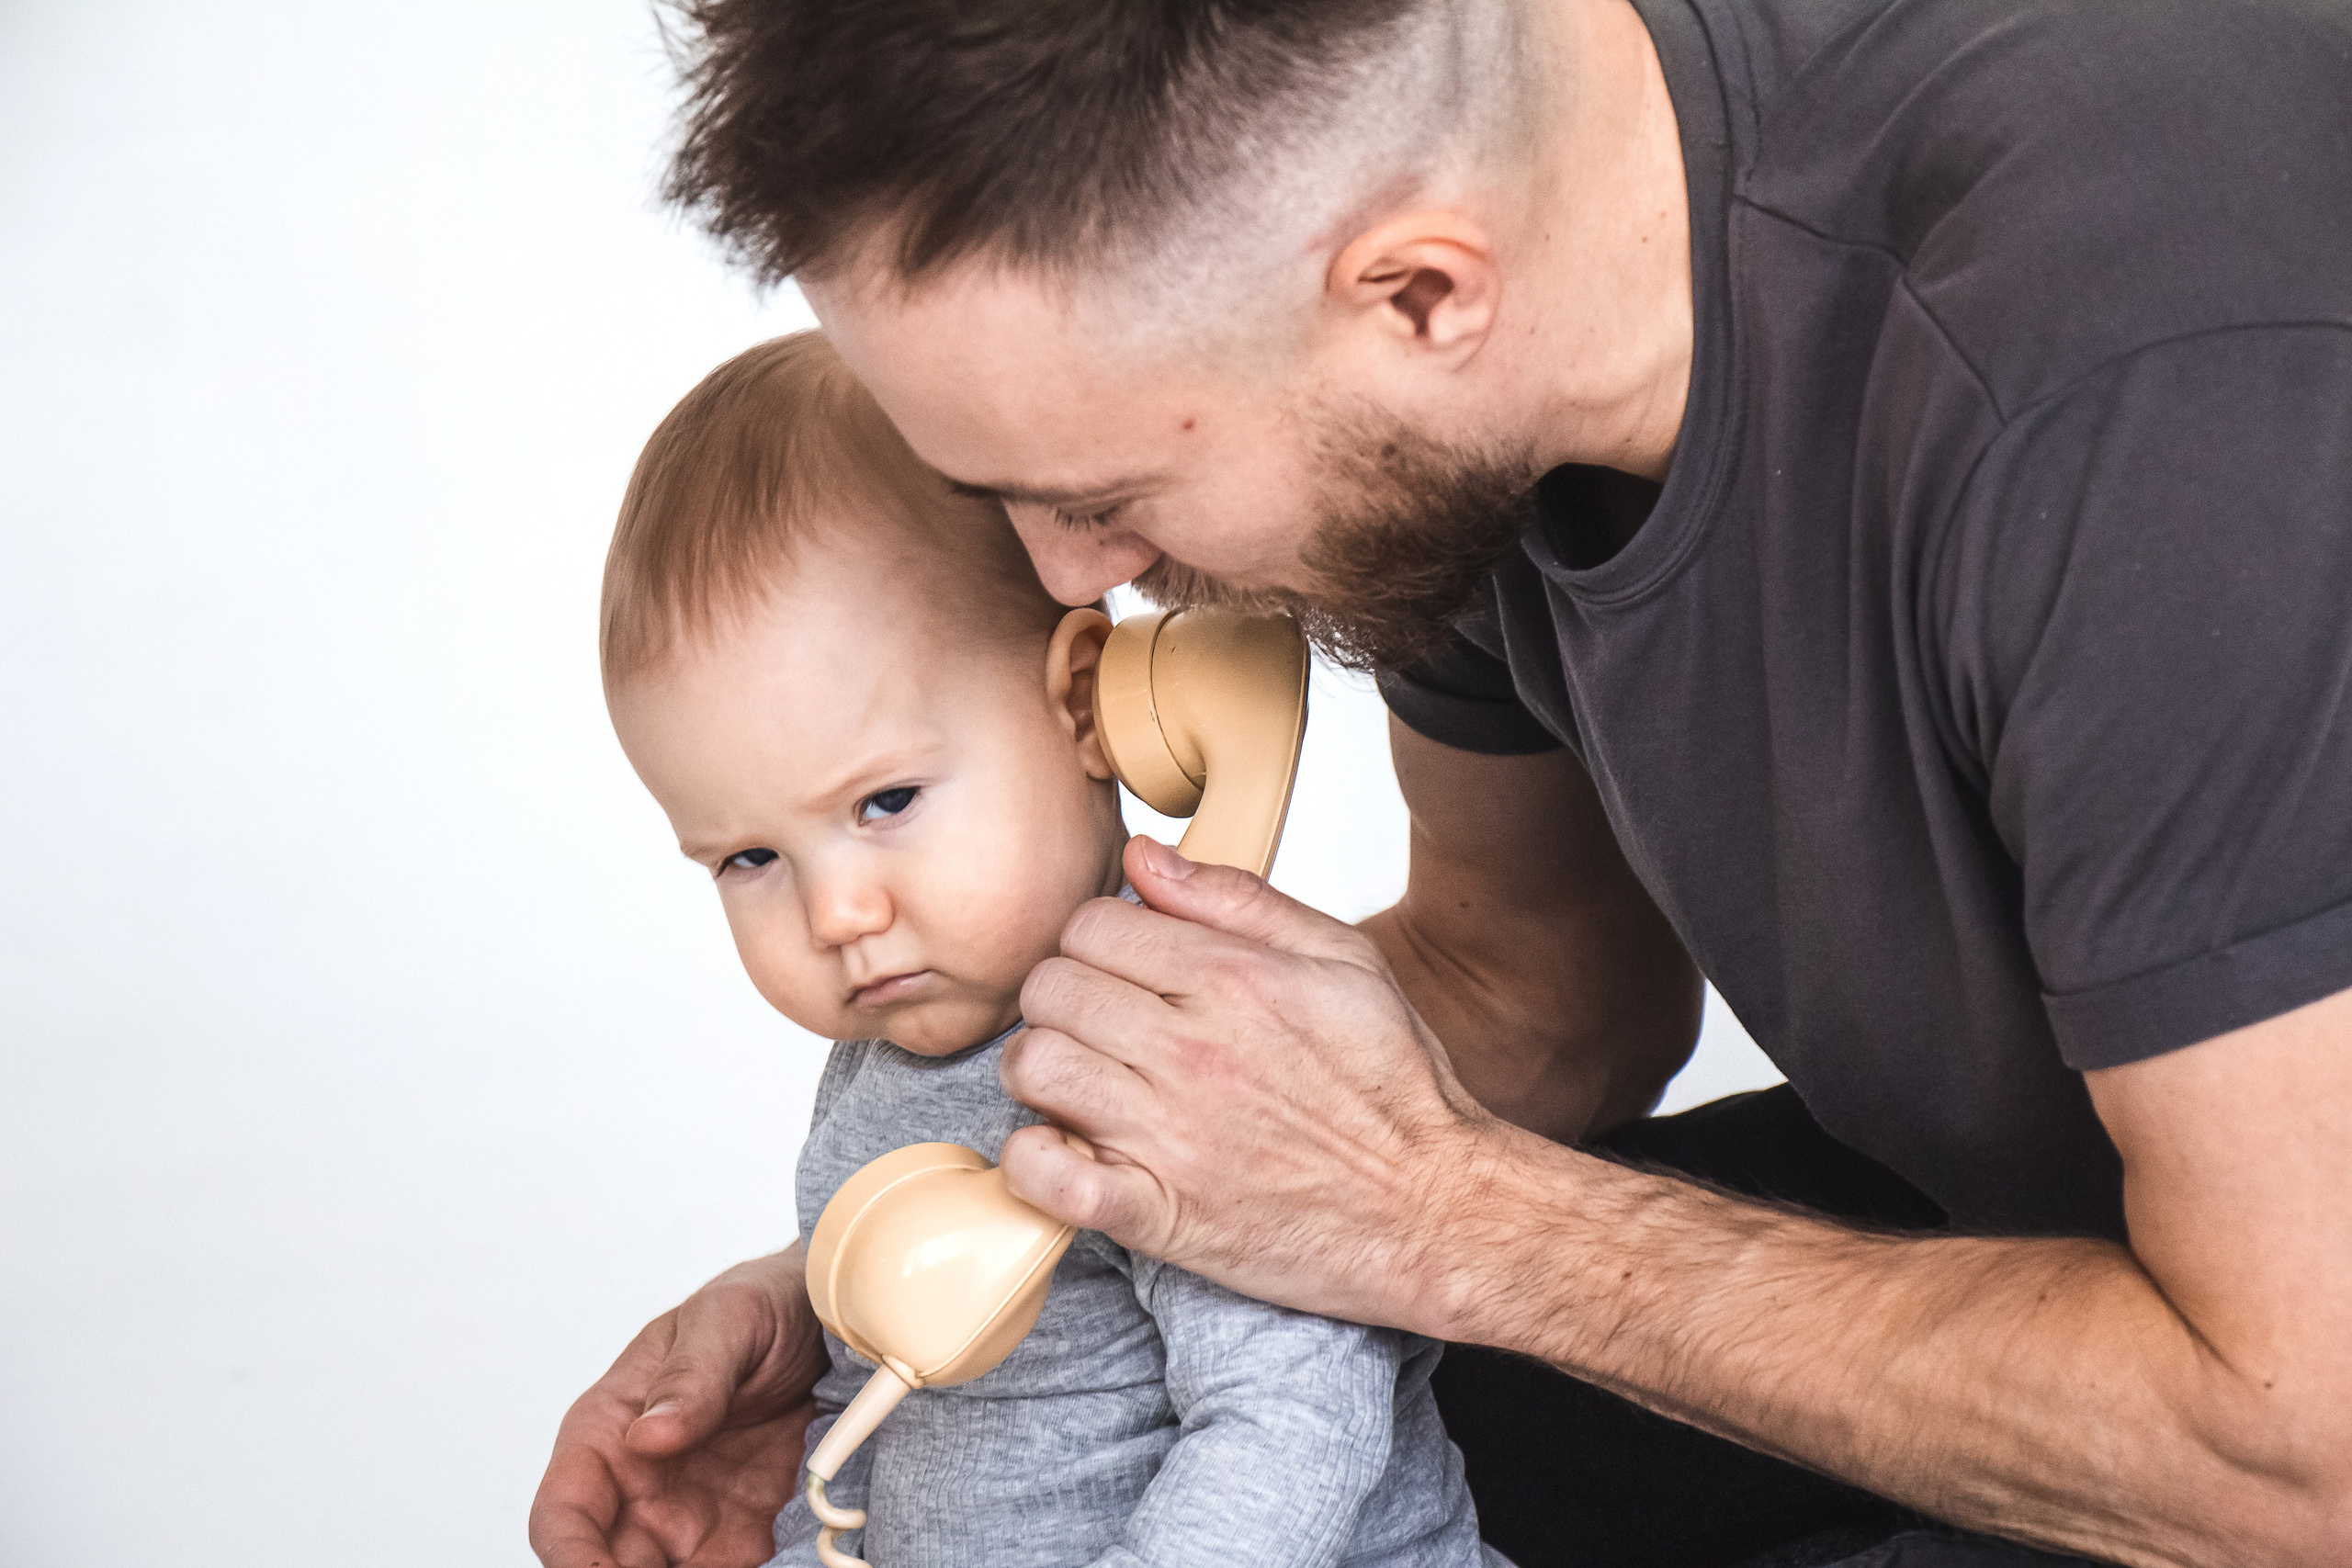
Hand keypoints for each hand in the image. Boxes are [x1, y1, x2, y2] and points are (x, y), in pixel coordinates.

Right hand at [529, 1247, 825, 1567]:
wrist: (833, 1316)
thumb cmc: (764, 1304)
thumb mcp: (729, 1319)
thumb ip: (691, 1376)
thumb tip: (648, 1436)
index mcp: (608, 1431)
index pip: (563, 1513)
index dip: (572, 1560)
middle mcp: (639, 1487)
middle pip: (608, 1566)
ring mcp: (691, 1519)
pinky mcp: (745, 1538)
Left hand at [999, 836, 1511, 1334]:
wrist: (1431, 1210)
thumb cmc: (1392, 1088)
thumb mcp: (1342, 960)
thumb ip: (1236, 898)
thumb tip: (1146, 857)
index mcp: (1231, 977)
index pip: (1090, 924)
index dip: (1096, 941)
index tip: (1120, 970)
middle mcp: (1189, 1048)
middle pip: (1049, 988)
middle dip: (1064, 1000)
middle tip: (1100, 1027)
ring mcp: (1164, 1133)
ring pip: (1033, 1066)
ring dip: (1045, 1072)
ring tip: (1084, 1086)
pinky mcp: (1152, 1212)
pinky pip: (1039, 1173)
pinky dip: (1035, 1161)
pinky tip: (1070, 1151)